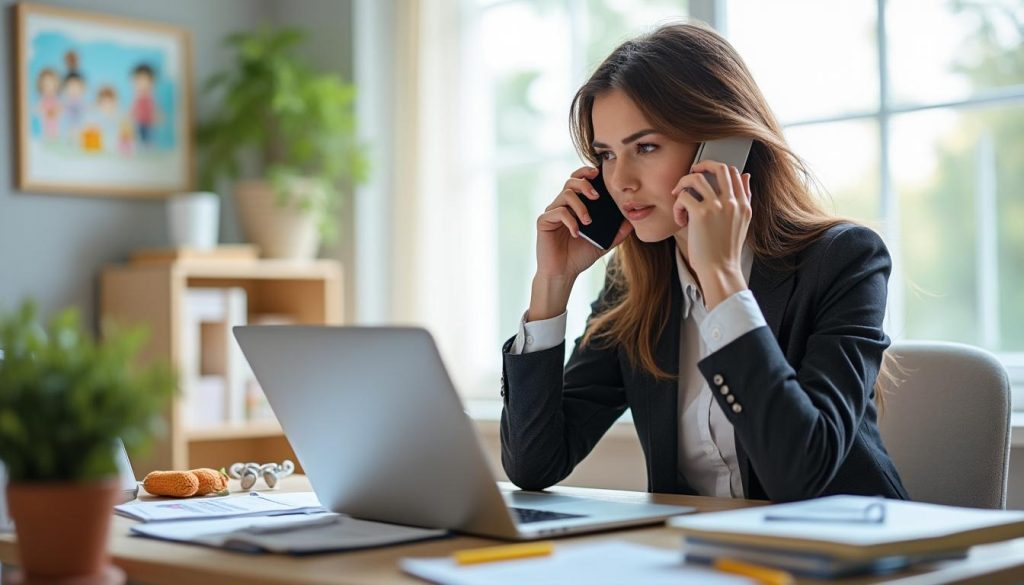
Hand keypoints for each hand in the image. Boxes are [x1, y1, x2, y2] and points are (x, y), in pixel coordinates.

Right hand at [530, 166, 633, 319]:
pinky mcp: (544, 221)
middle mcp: (562, 205)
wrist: (564, 273)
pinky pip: (558, 212)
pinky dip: (570, 220)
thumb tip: (633, 220)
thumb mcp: (605, 242)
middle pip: (571, 182)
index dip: (586, 172)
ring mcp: (552, 212)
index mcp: (575, 205)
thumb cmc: (581, 256)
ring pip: (565, 195)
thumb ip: (618, 231)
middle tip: (597, 196)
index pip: (579, 181)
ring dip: (580, 206)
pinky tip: (577, 232)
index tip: (598, 173)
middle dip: (585, 184)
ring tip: (588, 221)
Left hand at [671, 161, 752, 309]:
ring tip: (678, 197)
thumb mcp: (743, 222)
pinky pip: (683, 196)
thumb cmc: (726, 250)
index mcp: (743, 204)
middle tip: (689, 176)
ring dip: (682, 185)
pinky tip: (680, 219)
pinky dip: (677, 206)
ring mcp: (717, 206)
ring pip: (696, 178)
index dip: (717, 169)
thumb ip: (744, 199)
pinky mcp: (701, 213)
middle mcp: (732, 202)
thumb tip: (746, 176)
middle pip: (719, 167)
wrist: (720, 270)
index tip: (705, 176)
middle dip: (700, 165)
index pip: (734, 173)